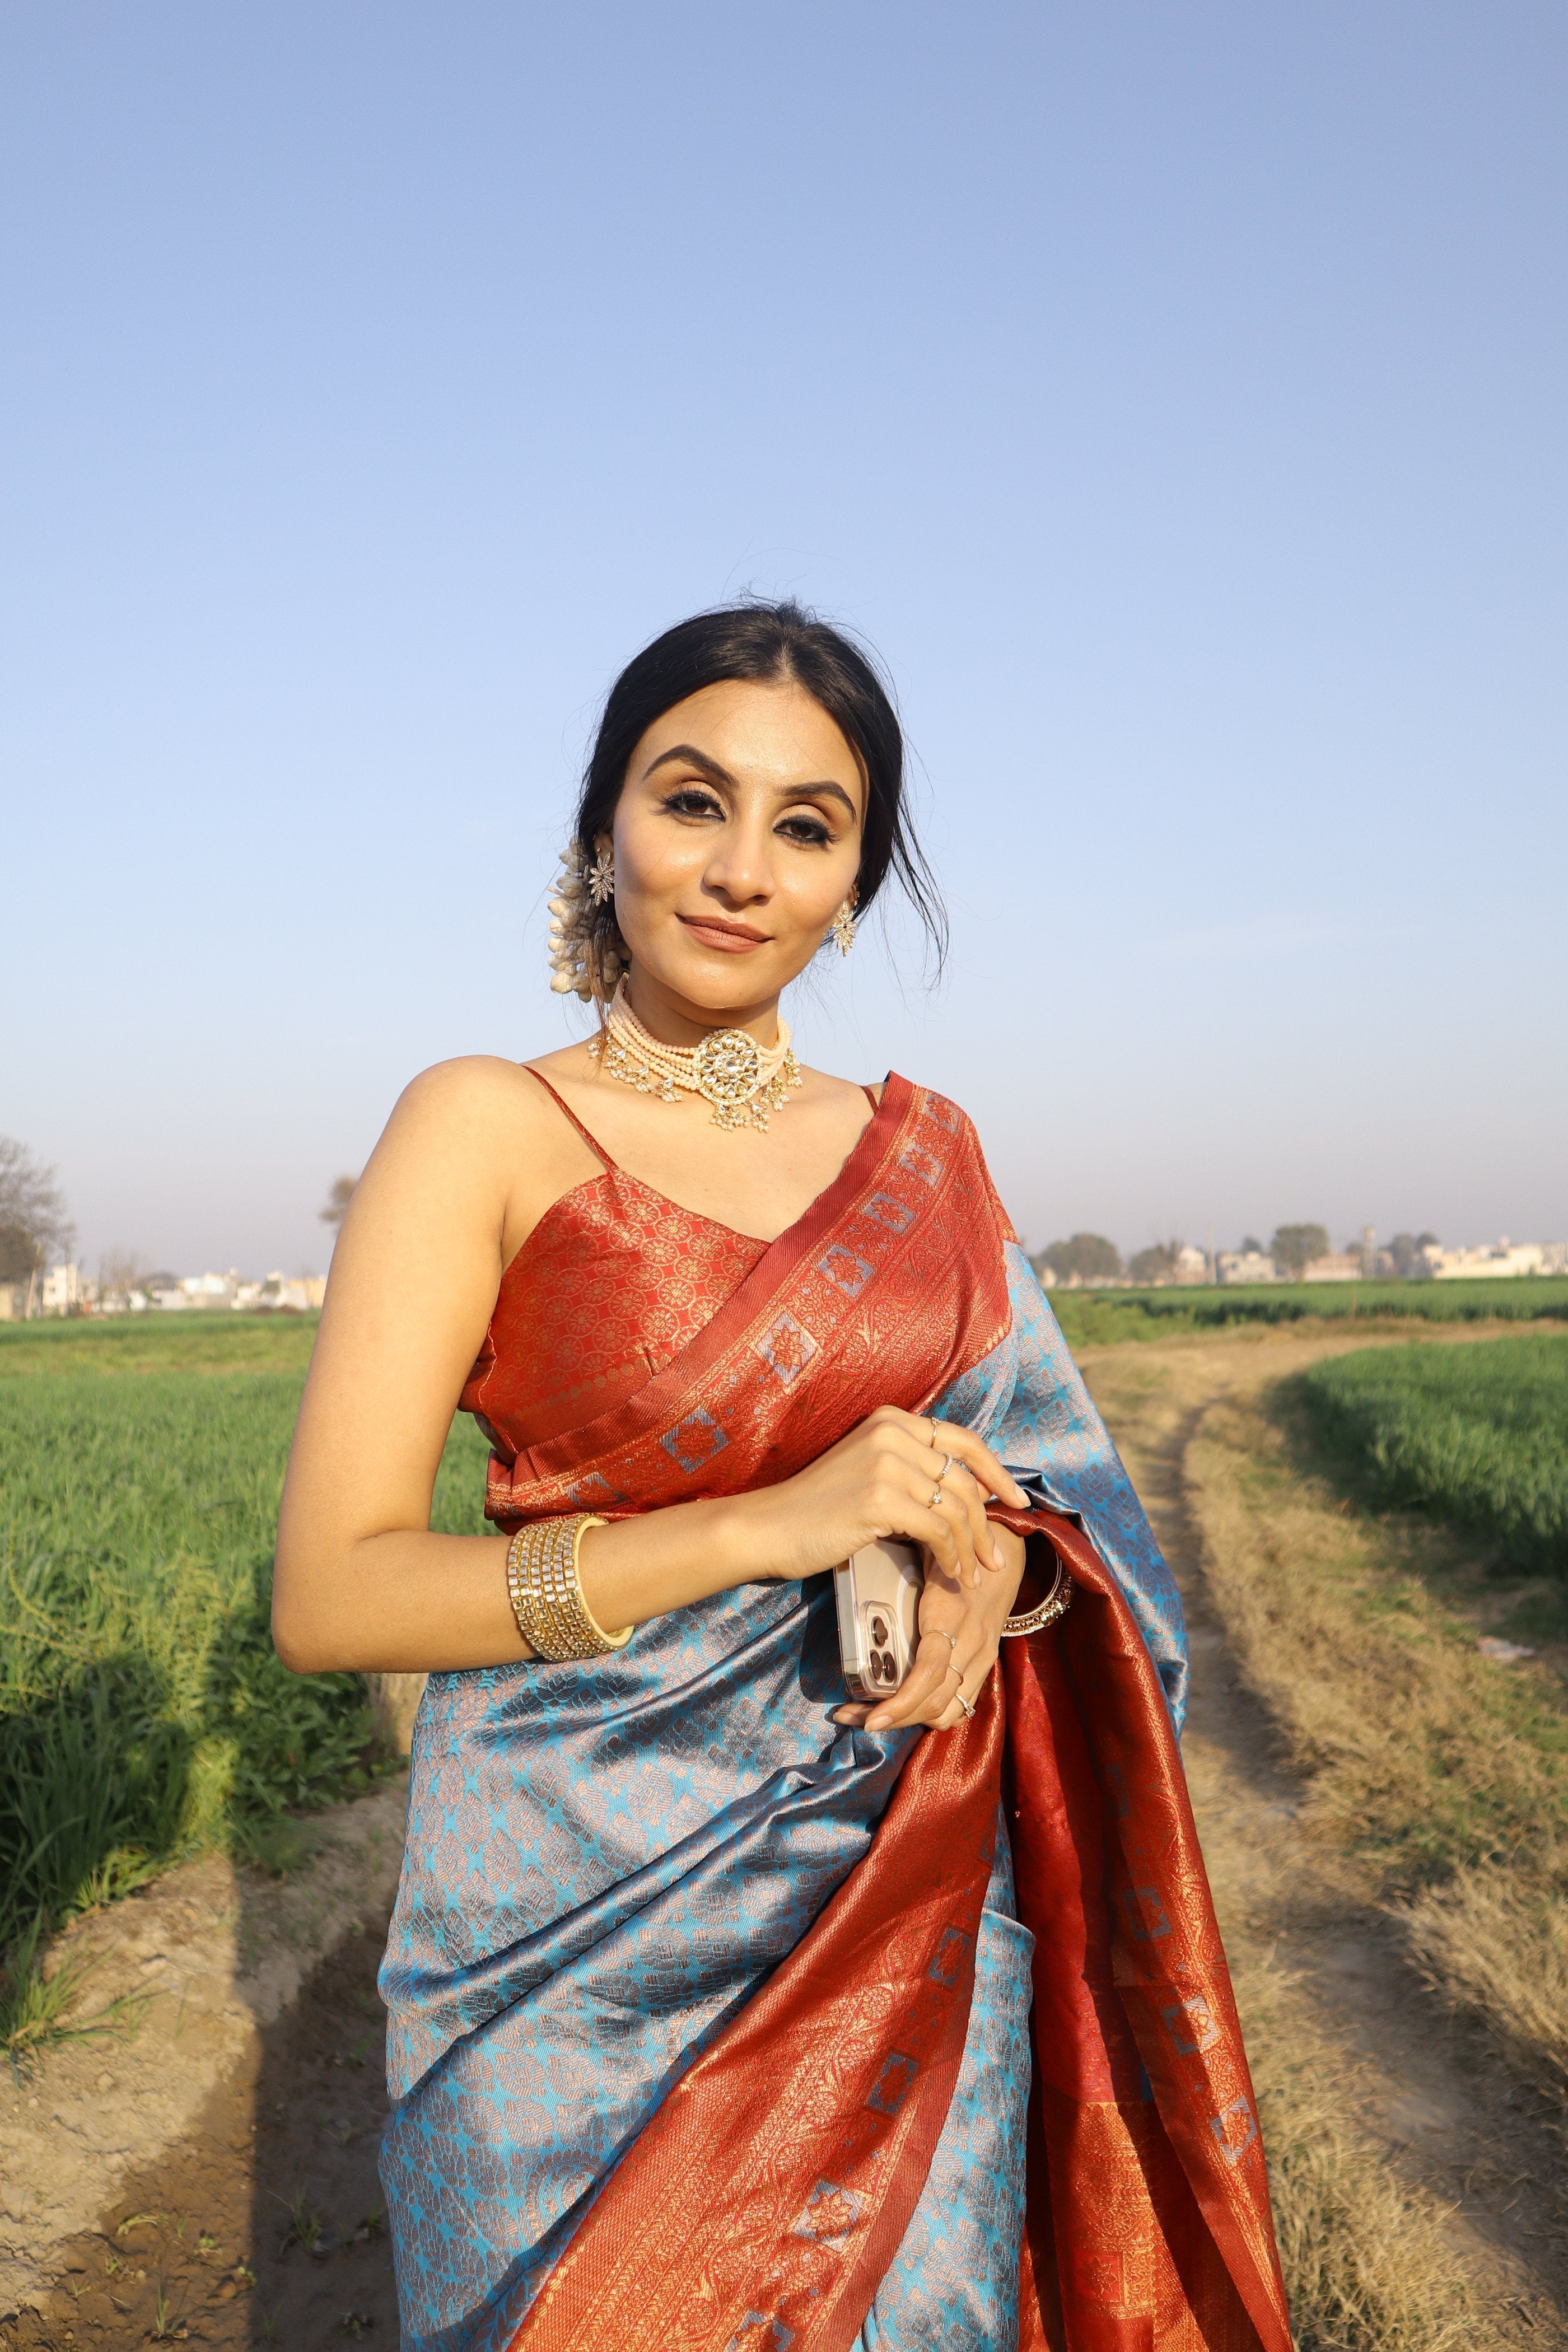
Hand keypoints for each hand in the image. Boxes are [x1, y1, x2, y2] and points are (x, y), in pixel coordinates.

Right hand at [745, 1405, 1030, 1591]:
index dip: (996, 1472)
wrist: (770, 1526)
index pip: (963, 1440)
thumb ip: (914, 1469)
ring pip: (955, 1507)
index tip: (1017, 1501)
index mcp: (891, 1419)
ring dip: (972, 1547)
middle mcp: (891, 1432)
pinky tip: (951, 1574)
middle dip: (987, 1522)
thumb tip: (973, 1491)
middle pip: (964, 1478)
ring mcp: (885, 1463)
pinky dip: (952, 1557)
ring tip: (975, 1574)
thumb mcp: (870, 1471)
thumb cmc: (819, 1508)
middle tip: (995, 1557)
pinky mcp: (879, 1498)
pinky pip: (937, 1530)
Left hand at [833, 1522, 1027, 1732]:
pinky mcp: (983, 1668)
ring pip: (947, 1712)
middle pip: (934, 1701)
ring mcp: (981, 1660)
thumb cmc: (951, 1557)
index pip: (929, 1671)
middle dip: (891, 1718)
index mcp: (949, 1615)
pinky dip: (931, 1715)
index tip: (869, 1717)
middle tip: (850, 1716)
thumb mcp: (923, 1559)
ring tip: (871, 1717)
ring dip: (908, 1721)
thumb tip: (850, 1580)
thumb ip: (894, 1575)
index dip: (900, 1701)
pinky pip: (960, 1707)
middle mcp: (970, 1644)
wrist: (1000, 1561)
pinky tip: (905, 1711)